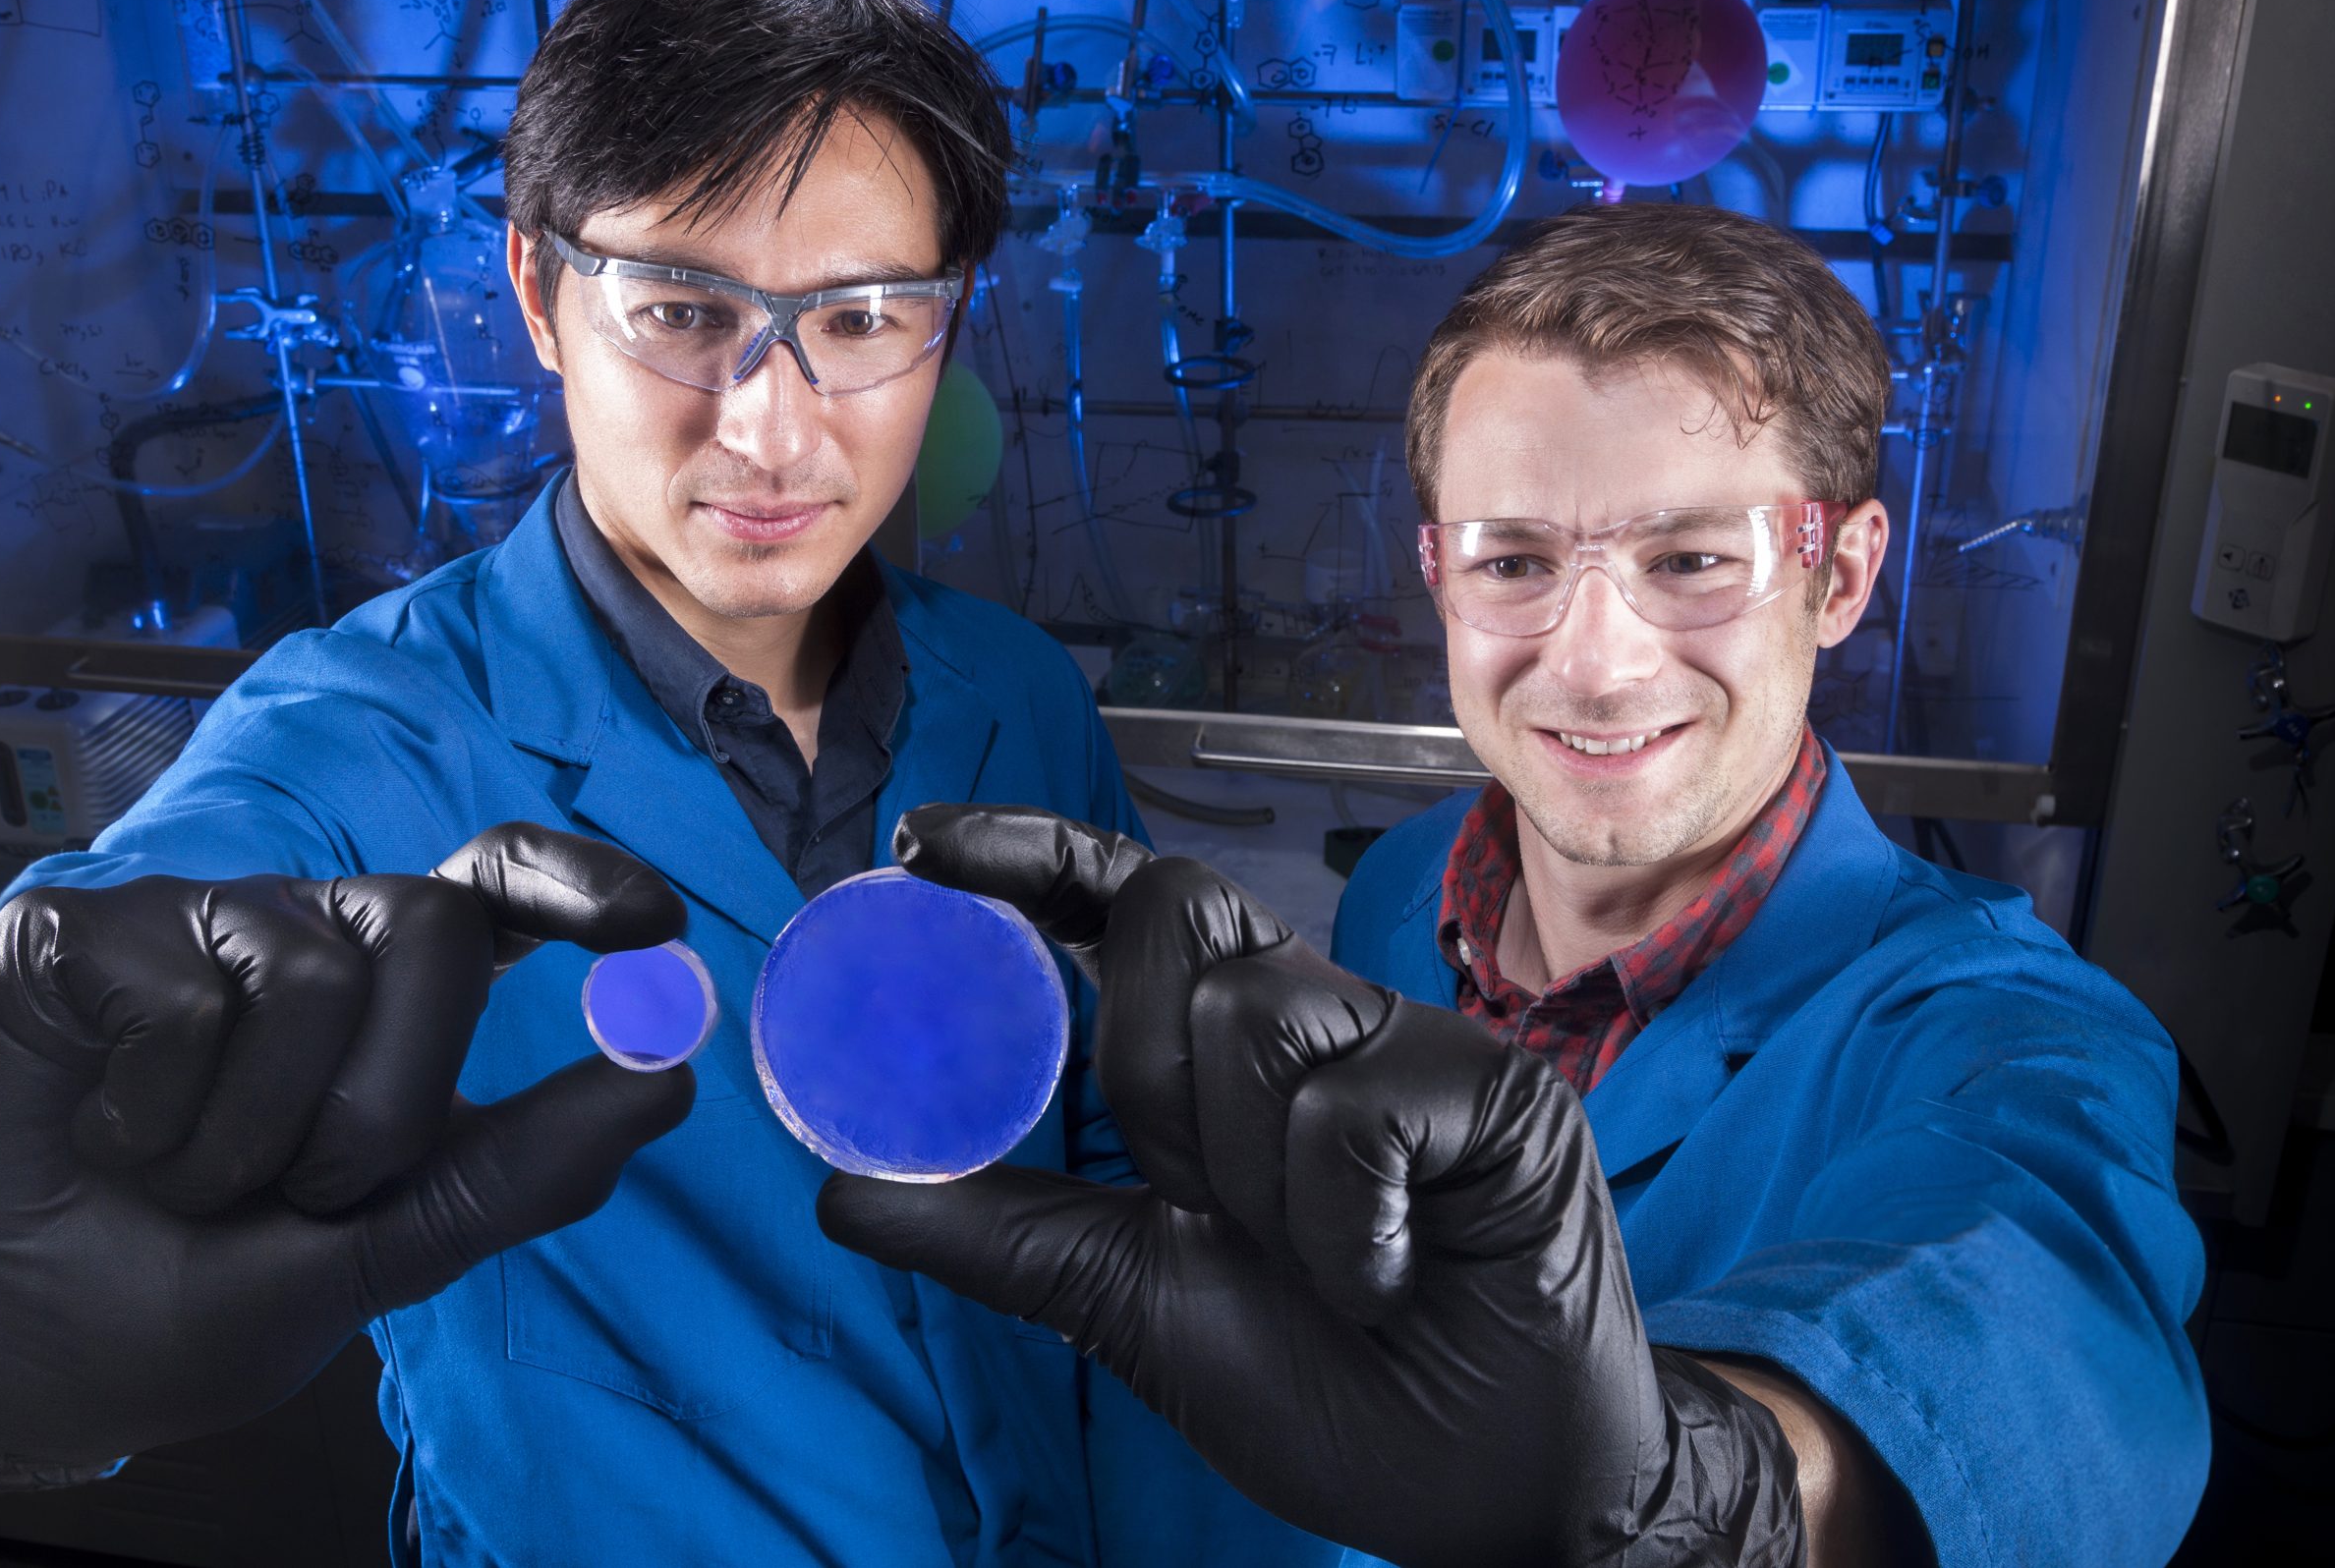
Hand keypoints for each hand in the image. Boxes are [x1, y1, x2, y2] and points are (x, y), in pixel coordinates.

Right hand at [0, 824, 694, 1487]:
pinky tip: (106, 1138)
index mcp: (390, 1001)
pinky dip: (152, 1114)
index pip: (500, 886)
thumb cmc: (197, 1293)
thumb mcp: (379, 1253)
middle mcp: (305, 937)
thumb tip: (671, 1082)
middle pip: (432, 930)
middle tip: (304, 1195)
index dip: (579, 882)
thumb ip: (520, 1171)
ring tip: (184, 1180)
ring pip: (311, 974)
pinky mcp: (77, 933)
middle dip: (390, 1103)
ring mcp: (192, 924)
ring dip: (256, 1135)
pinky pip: (177, 996)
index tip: (656, 924)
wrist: (14, 1355)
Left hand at [818, 806, 1803, 1567]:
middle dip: (1145, 1063)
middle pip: (1179, 910)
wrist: (1481, 1490)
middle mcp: (1310, 1020)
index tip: (921, 843)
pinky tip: (1386, 1280)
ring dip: (1247, 1174)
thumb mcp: (1129, 1304)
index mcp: (1222, 1055)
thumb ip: (1003, 1232)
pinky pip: (1355, 1107)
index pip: (1120, 907)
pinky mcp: (1493, 1089)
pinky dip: (1340, 1225)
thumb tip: (840, 1187)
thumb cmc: (1326, 1388)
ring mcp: (1405, 1044)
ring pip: (1255, 1009)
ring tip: (1315, 1262)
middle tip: (1197, 1199)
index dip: (1026, 855)